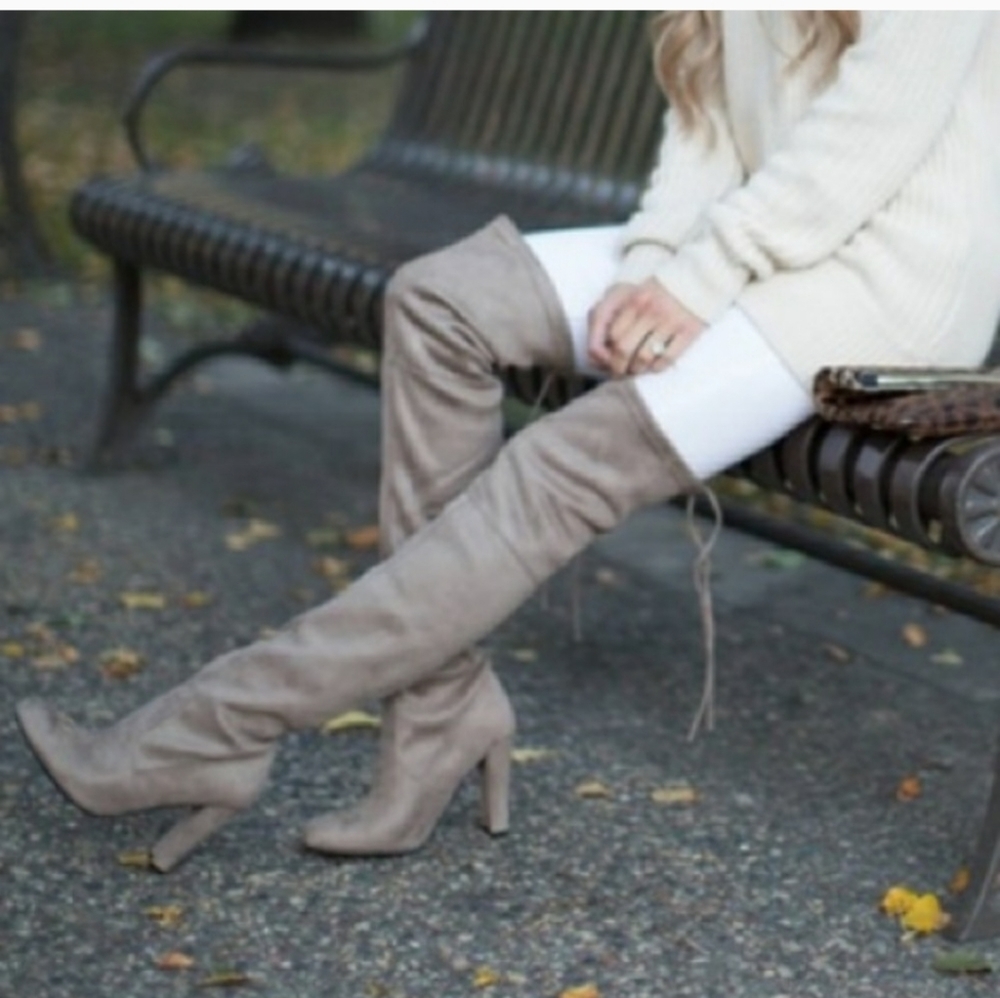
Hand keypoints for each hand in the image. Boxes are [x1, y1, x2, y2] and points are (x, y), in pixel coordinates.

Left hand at [587, 279, 706, 376]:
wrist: (700, 278)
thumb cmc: (663, 290)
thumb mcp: (638, 292)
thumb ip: (619, 312)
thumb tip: (605, 341)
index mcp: (636, 301)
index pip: (612, 335)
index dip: (607, 352)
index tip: (608, 359)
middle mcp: (651, 311)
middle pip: (624, 349)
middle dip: (618, 366)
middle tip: (620, 371)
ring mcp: (670, 322)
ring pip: (644, 357)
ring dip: (638, 369)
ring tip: (637, 369)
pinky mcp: (688, 331)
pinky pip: (667, 358)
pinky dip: (658, 367)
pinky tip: (655, 366)